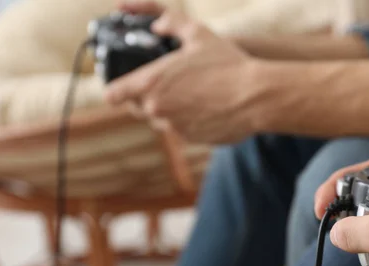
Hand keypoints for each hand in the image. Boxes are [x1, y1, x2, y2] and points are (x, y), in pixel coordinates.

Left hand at [105, 2, 262, 143]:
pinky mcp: (192, 140)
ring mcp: (174, 128)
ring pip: (161, 120)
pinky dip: (189, 121)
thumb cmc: (228, 64)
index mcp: (151, 83)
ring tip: (193, 95)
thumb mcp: (198, 33)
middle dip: (147, 97)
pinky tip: (207, 107)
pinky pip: (182, 130)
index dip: (115, 89)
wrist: (255, 98)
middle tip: (167, 84)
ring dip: (170, 110)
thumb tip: (156, 24)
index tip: (120, 86)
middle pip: (137, 108)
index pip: (112, 95)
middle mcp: (158, 109)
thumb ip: (170, 21)